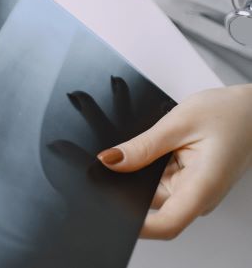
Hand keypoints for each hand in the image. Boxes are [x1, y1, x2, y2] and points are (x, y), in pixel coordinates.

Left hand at [97, 84, 251, 239]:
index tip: (110, 209)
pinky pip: (159, 180)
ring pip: (151, 191)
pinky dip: (148, 167)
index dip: (136, 225)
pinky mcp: (189, 182)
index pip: (166, 224)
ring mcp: (193, 190)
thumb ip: (143, 146)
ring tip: (143, 146)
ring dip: (139, 173)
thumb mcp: (179, 123)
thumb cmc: (229, 114)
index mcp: (202, 187)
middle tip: (112, 160)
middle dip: (127, 186)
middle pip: (151, 205)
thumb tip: (110, 161)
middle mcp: (198, 195)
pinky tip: (149, 149)